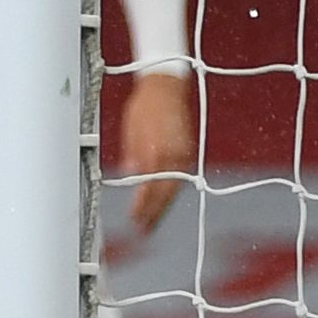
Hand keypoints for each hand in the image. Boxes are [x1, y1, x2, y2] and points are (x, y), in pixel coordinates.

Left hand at [116, 72, 197, 234]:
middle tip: (143, 229)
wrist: (166, 88)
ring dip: (163, 206)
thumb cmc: (144, 106)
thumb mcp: (130, 130)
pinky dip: (170, 191)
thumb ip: (132, 155)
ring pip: (174, 188)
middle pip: (165, 193)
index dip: (143, 206)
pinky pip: (179, 178)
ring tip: (152, 222)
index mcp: (157, 151)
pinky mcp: (187, 151)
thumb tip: (129, 175)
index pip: (149, 188)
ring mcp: (184, 154)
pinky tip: (162, 200)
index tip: (135, 219)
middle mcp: (174, 155)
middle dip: (154, 213)